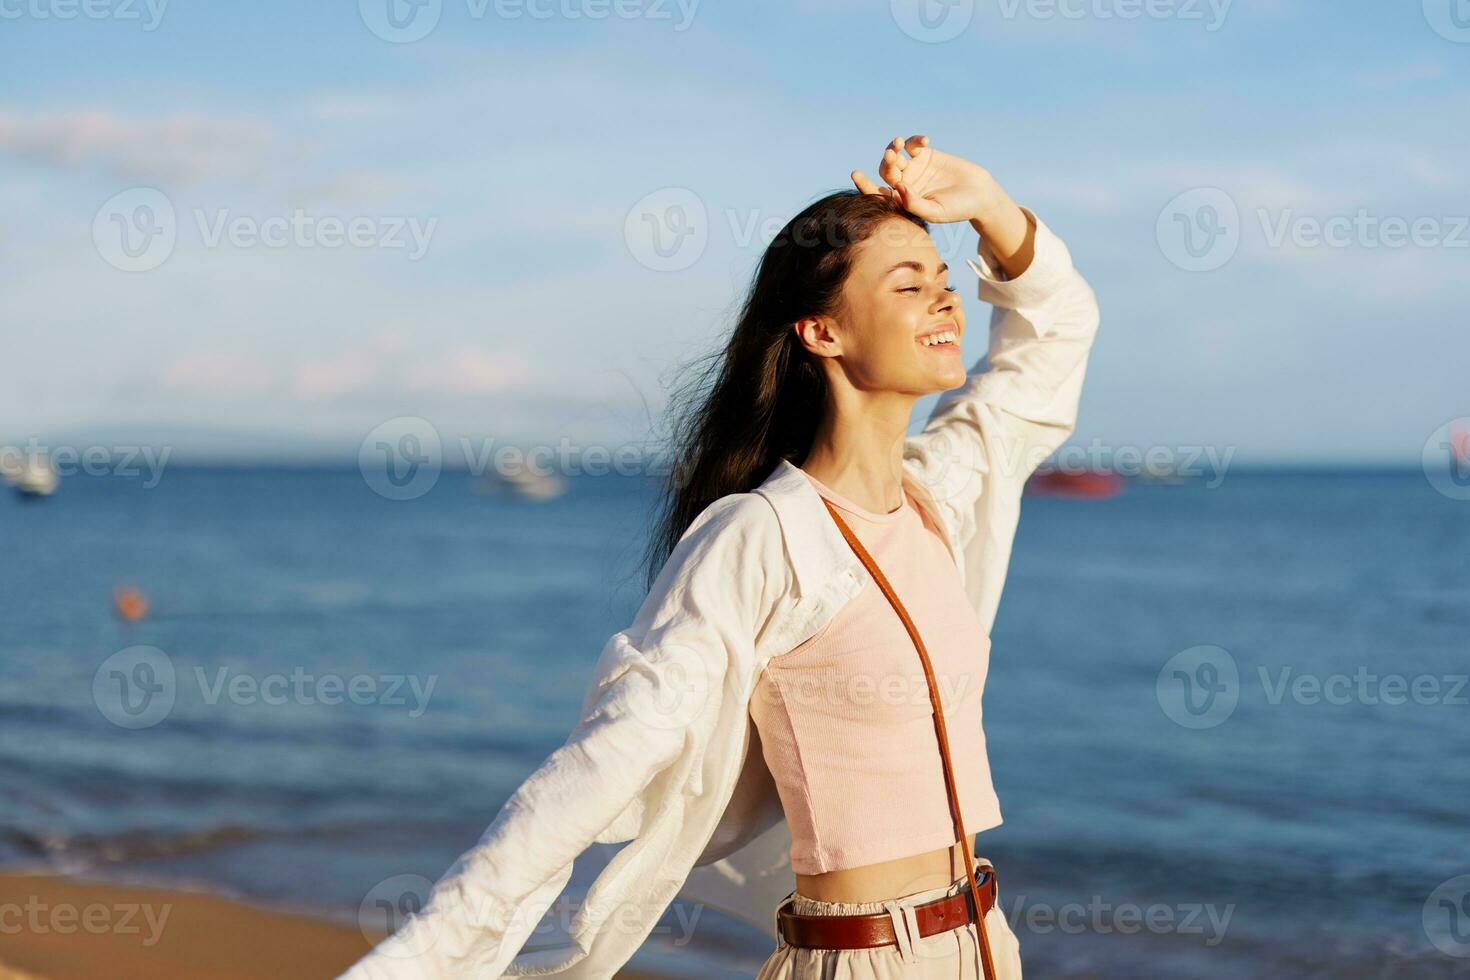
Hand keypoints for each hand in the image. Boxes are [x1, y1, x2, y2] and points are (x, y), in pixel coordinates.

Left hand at [851, 135, 1005, 224]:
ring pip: (895, 155)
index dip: (865, 184)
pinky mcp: (925, 154)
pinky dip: (914, 140)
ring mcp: (913, 168)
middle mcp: (903, 184)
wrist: (979, 194)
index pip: (877, 193)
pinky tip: (925, 141)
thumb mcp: (935, 211)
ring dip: (893, 148)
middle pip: (885, 171)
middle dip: (886, 164)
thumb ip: (914, 203)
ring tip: (899, 144)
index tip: (856, 174)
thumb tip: (897, 188)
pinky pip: (912, 144)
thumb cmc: (957, 209)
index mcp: (900, 201)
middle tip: (892, 157)